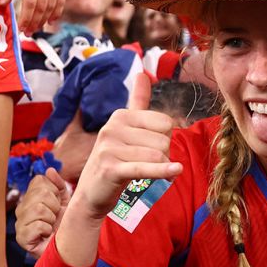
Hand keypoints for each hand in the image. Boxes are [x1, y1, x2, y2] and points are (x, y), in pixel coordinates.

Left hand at [3, 0, 65, 30]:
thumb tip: (3, 3)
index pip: (30, 3)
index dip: (26, 18)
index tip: (21, 28)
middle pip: (42, 7)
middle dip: (34, 22)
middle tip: (28, 32)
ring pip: (52, 6)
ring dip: (44, 20)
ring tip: (37, 28)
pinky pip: (61, 0)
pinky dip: (57, 12)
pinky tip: (51, 20)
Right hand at [16, 168, 70, 251]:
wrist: (67, 245)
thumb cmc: (64, 223)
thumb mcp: (65, 200)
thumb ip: (58, 184)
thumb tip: (50, 170)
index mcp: (30, 197)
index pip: (39, 181)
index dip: (54, 191)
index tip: (57, 203)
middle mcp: (21, 208)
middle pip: (40, 194)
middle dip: (55, 206)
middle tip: (55, 217)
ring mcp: (19, 223)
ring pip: (38, 209)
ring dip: (51, 219)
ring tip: (51, 226)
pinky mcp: (21, 238)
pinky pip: (37, 226)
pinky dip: (47, 230)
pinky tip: (46, 235)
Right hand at [71, 72, 181, 220]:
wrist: (91, 193)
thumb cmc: (115, 161)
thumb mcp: (125, 130)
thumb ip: (136, 102)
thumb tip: (141, 73)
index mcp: (120, 115)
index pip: (165, 122)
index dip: (165, 140)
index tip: (153, 150)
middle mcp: (112, 127)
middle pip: (163, 139)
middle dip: (164, 156)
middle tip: (148, 165)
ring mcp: (109, 148)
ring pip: (158, 155)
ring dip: (161, 169)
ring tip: (150, 175)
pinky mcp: (110, 169)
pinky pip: (145, 168)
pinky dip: (163, 171)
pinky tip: (175, 172)